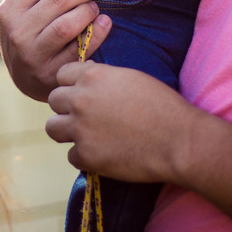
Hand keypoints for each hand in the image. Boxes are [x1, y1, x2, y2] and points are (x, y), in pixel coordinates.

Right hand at [0, 0, 118, 101]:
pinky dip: (96, 34)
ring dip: (88, 10)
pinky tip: (105, 22)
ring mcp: (32, 55)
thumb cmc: (25, 29)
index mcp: (8, 9)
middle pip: (58, 0)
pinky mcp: (50, 74)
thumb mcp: (18, 3)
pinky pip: (78, 50)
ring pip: (66, 25)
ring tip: (98, 4)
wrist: (25, 77)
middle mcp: (16, 31)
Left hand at [45, 61, 197, 183]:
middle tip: (86, 117)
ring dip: (67, 131)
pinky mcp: (85, 156)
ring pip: (52, 128)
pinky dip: (84, 157)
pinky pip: (71, 155)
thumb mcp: (130, 78)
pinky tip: (103, 154)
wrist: (179, 141)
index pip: (61, 75)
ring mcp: (80, 129)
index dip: (72, 84)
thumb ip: (102, 77)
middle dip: (67, 108)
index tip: (83, 93)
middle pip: (53, 101)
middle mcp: (80, 100)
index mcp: (92, 76)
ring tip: (87, 136)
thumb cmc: (163, 106)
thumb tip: (85, 77)